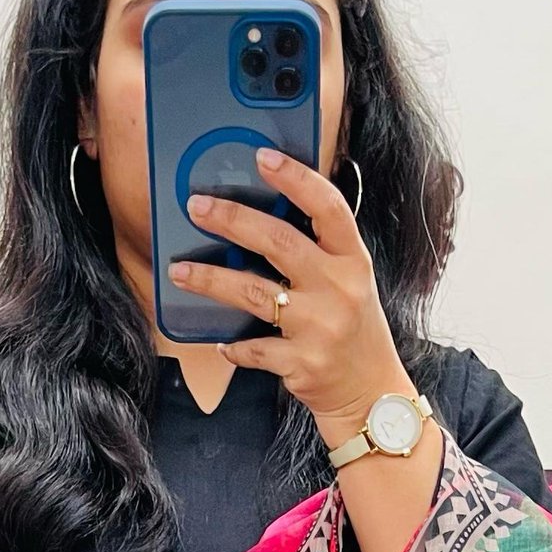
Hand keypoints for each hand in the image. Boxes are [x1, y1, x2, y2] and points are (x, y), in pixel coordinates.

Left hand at [169, 147, 410, 447]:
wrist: (371, 393)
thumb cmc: (353, 329)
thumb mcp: (351, 282)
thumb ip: (319, 252)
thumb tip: (264, 216)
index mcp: (353, 260)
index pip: (328, 207)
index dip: (296, 179)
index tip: (263, 158)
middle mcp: (339, 288)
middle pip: (279, 242)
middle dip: (233, 220)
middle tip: (197, 207)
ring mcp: (320, 327)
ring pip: (254, 293)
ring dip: (211, 280)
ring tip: (179, 270)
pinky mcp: (302, 363)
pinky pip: (254, 349)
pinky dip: (234, 345)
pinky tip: (221, 341)